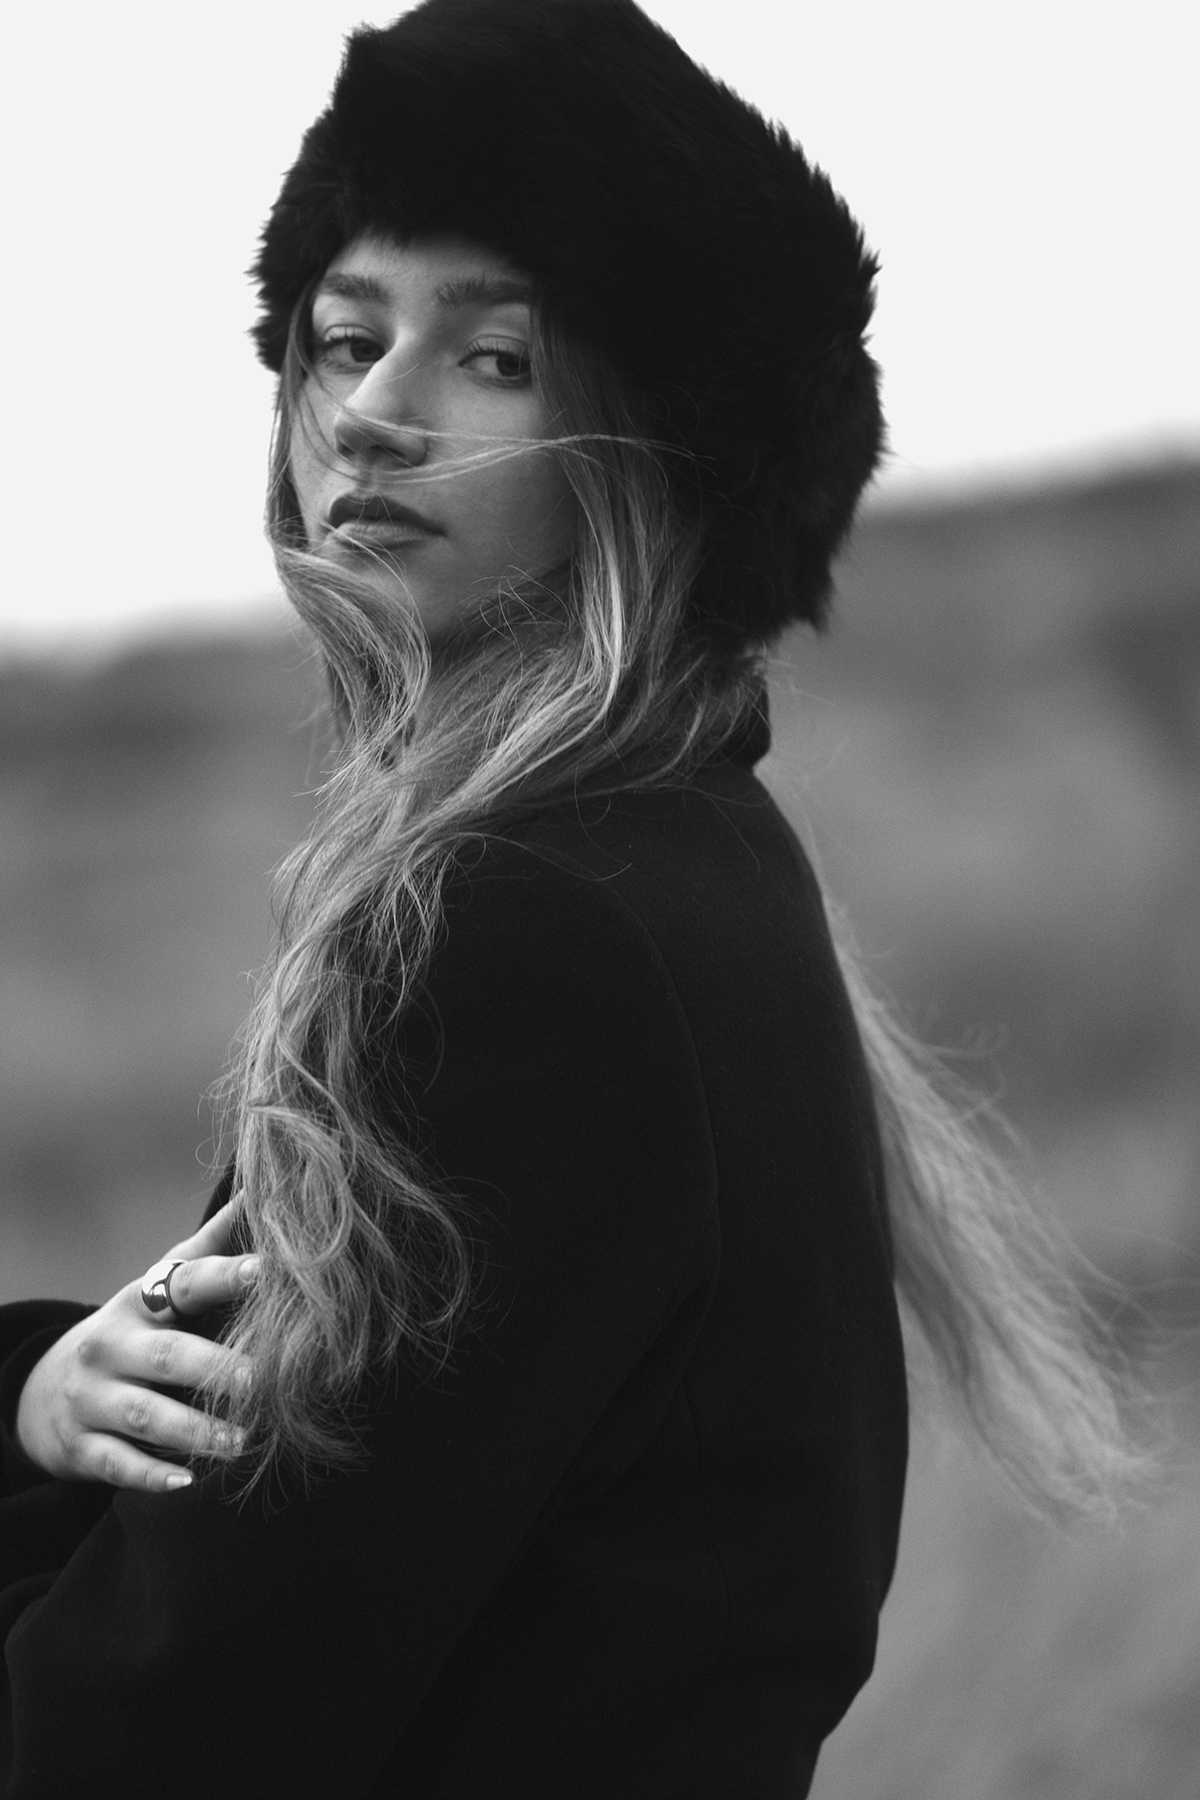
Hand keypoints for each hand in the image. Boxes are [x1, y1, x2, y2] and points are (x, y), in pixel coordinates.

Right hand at [14, 1198, 257, 1492]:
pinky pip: (115, 1463)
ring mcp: (91, 1398)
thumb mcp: (156, 1289)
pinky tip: (187, 1483)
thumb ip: (205, 1252)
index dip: (225, 1276)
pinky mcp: (80, 1445)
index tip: (268, 1271)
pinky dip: (150, 1475)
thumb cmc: (129, 1333)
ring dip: (195, 1430)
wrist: (46, 1389)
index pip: (183, 1284)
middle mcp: (110, 1346)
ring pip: (144, 1414)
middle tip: (265, 1382)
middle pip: (168, 1355)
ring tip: (242, 1441)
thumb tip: (254, 1194)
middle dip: (217, 1369)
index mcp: (138, 1302)